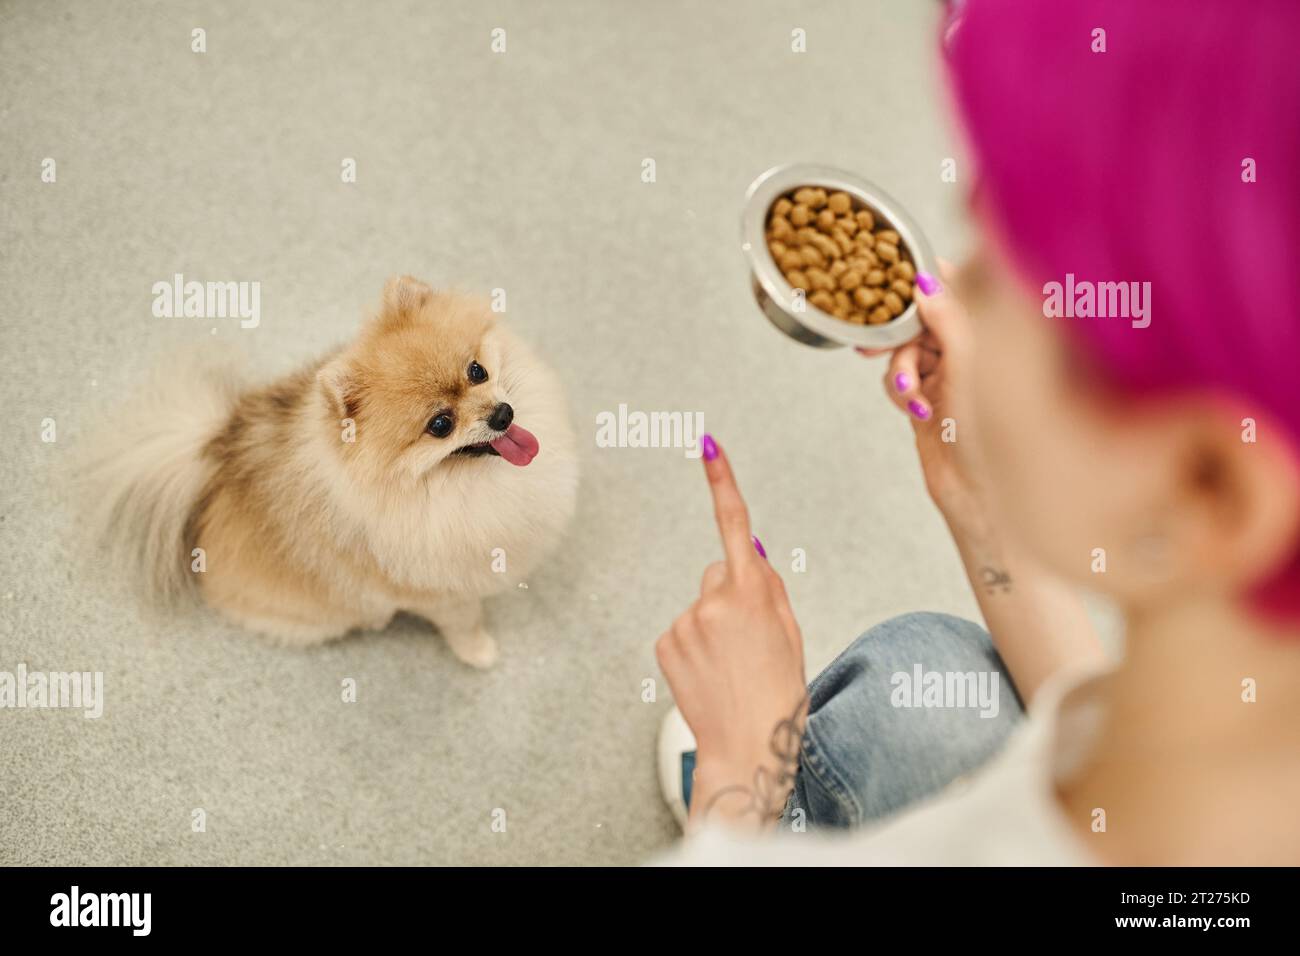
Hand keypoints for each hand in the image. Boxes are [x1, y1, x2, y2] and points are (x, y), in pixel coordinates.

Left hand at [655, 436, 807, 830]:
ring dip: (714, 626)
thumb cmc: (779, 692)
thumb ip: (770, 588)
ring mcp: (685, 622)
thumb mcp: (790, 633)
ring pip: (701, 605)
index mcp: (752, 592)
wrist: (747, 746)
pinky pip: (683, 630)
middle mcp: (713, 600)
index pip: (736, 525)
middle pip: (719, 574)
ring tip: (731, 666)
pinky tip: (710, 674)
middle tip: (750, 642)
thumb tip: (752, 555)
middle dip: (732, 595)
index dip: (722, 481)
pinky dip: (695, 646)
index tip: (708, 444)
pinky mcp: (665, 643)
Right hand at [859, 263, 988, 539]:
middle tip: (874, 338)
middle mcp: (972, 353)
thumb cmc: (994, 438)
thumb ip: (949, 321)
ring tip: (910, 391)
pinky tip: (915, 408)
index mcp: (994, 336)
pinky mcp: (928, 401)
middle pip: (925, 319)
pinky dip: (900, 390)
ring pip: (907, 351)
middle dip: (899, 331)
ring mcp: (949, 377)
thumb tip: (928, 282)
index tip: (900, 270)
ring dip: (900, 369)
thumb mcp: (970, 368)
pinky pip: (900, 380)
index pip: (960, 290)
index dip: (930, 279)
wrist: (981, 496)